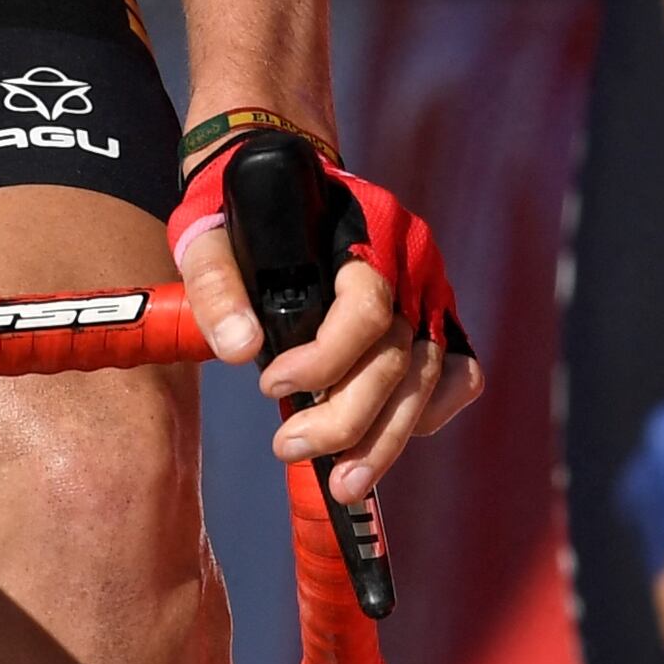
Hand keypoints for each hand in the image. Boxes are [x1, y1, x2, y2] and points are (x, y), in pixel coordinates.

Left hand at [169, 140, 481, 504]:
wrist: (278, 180)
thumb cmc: (243, 210)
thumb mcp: (209, 236)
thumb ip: (217, 288)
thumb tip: (241, 352)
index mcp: (365, 227)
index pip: (368, 309)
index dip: (325, 361)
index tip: (272, 386)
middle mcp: (412, 259)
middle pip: (399, 358)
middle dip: (349, 420)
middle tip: (290, 450)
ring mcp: (431, 288)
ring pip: (427, 379)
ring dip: (386, 440)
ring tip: (343, 483)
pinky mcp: (435, 315)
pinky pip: (455, 375)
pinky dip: (429, 415)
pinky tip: (388, 446)